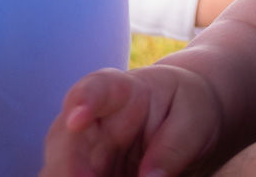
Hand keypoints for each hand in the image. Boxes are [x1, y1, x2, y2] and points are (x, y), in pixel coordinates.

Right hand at [42, 66, 220, 176]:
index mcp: (122, 91)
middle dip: (68, 167)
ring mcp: (85, 152)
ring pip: (61, 170)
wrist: (184, 119)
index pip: (98, 88)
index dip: (83, 101)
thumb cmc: (189, 107)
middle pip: (66, 141)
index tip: (77, 118)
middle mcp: (92, 122)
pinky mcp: (87, 174)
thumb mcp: (195, 118)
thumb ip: (174, 145)